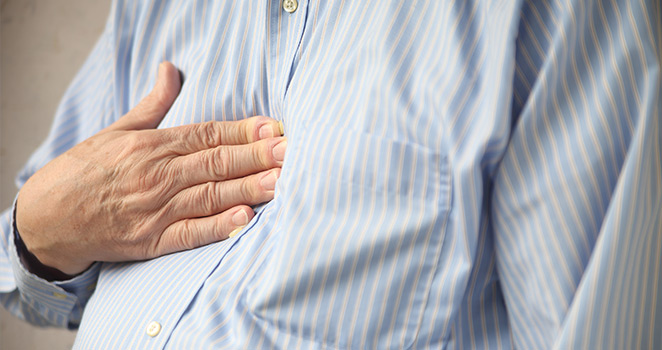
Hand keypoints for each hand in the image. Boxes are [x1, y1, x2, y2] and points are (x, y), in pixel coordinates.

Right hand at [15, 62, 285, 275]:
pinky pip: (190, 233)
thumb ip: (153, 104)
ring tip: (280, 181)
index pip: (207, 135)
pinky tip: (244, 218)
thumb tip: (171, 70)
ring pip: (210, 195)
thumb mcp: (117, 130)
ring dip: (247, 188)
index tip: (273, 128)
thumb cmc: (85, 171)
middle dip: (256, 156)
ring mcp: (155, 209)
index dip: (242, 131)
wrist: (47, 217)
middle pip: (215, 162)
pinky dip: (218, 226)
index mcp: (152, 146)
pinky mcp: (151, 240)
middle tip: (289, 151)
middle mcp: (157, 175)